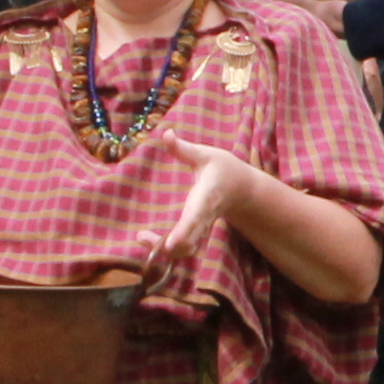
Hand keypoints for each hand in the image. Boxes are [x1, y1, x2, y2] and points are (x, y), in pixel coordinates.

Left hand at [138, 138, 252, 288]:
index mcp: (206, 198)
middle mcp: (204, 217)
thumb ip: (183, 148)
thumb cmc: (223, 169)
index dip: (183, 231)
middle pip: (189, 242)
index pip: (195, 218)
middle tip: (141, 236)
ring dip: (164, 250)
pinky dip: (168, 250)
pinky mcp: (197, 233)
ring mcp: (202, 228)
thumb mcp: (206, 154)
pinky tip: (149, 240)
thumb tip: (165, 133)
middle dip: (166, 246)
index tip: (170, 243)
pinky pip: (185, 248)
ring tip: (142, 237)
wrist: (242, 189)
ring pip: (186, 250)